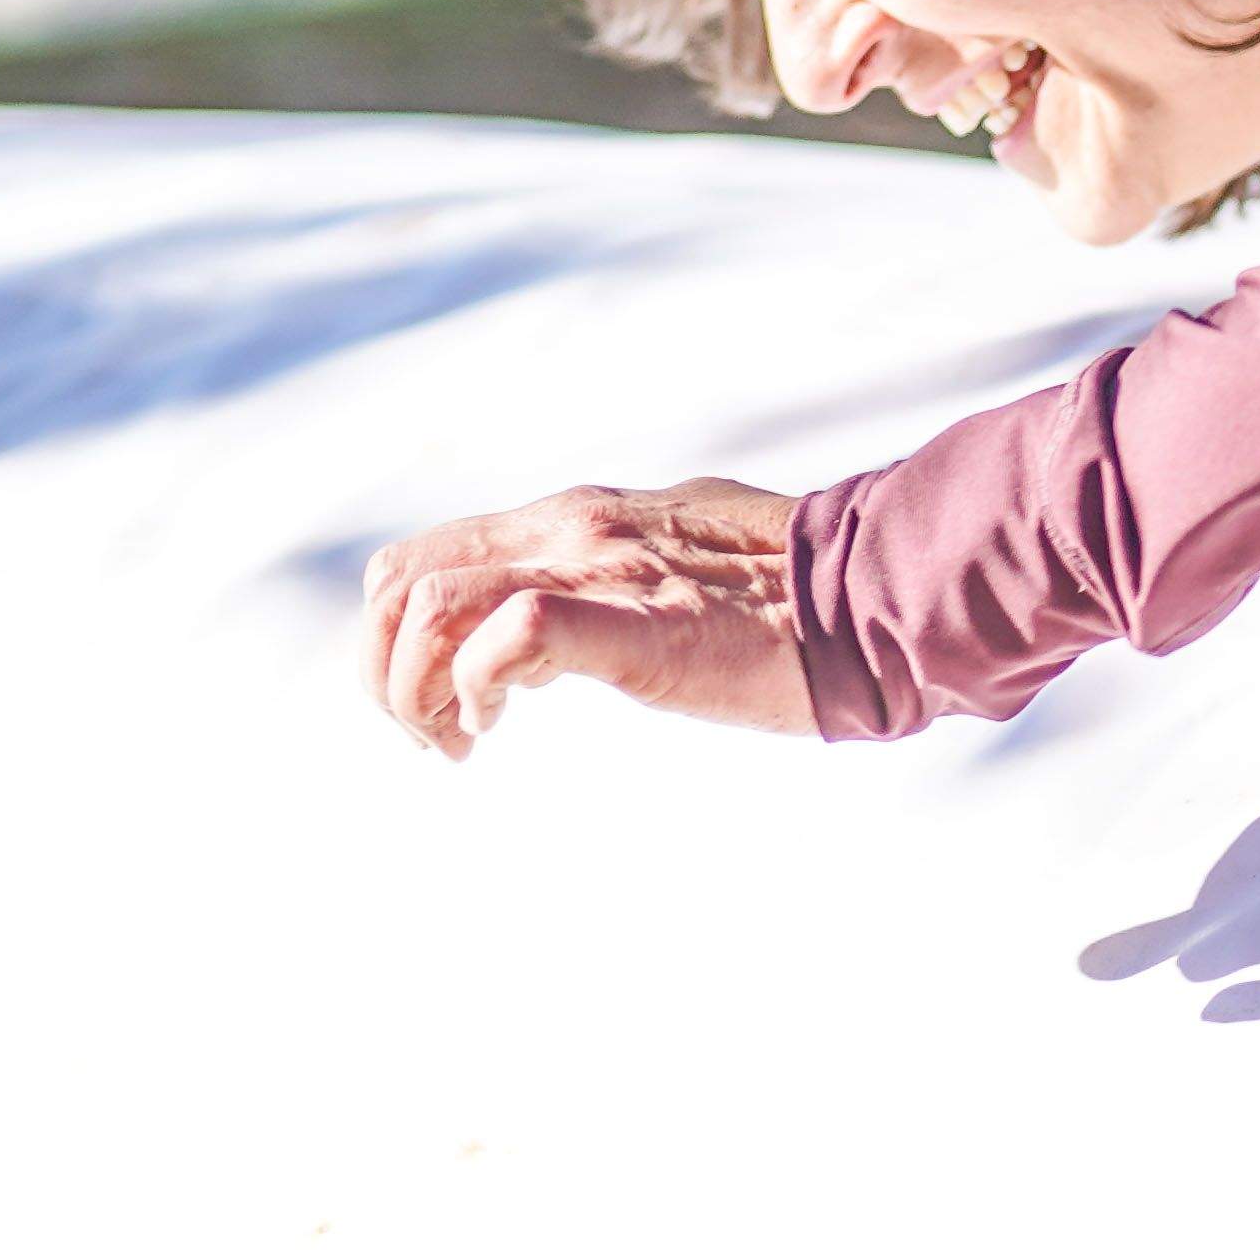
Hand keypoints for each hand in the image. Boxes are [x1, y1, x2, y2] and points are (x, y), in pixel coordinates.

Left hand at [360, 478, 818, 756]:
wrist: (874, 591)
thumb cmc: (796, 596)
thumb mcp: (679, 560)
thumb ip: (616, 576)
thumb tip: (572, 628)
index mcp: (576, 516)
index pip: (424, 558)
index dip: (397, 642)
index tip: (439, 711)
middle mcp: (569, 527)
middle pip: (398, 582)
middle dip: (384, 674)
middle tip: (435, 739)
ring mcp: (597, 567)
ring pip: (428, 605)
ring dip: (415, 692)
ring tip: (462, 744)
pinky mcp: (632, 619)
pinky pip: (509, 632)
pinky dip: (475, 686)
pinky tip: (498, 725)